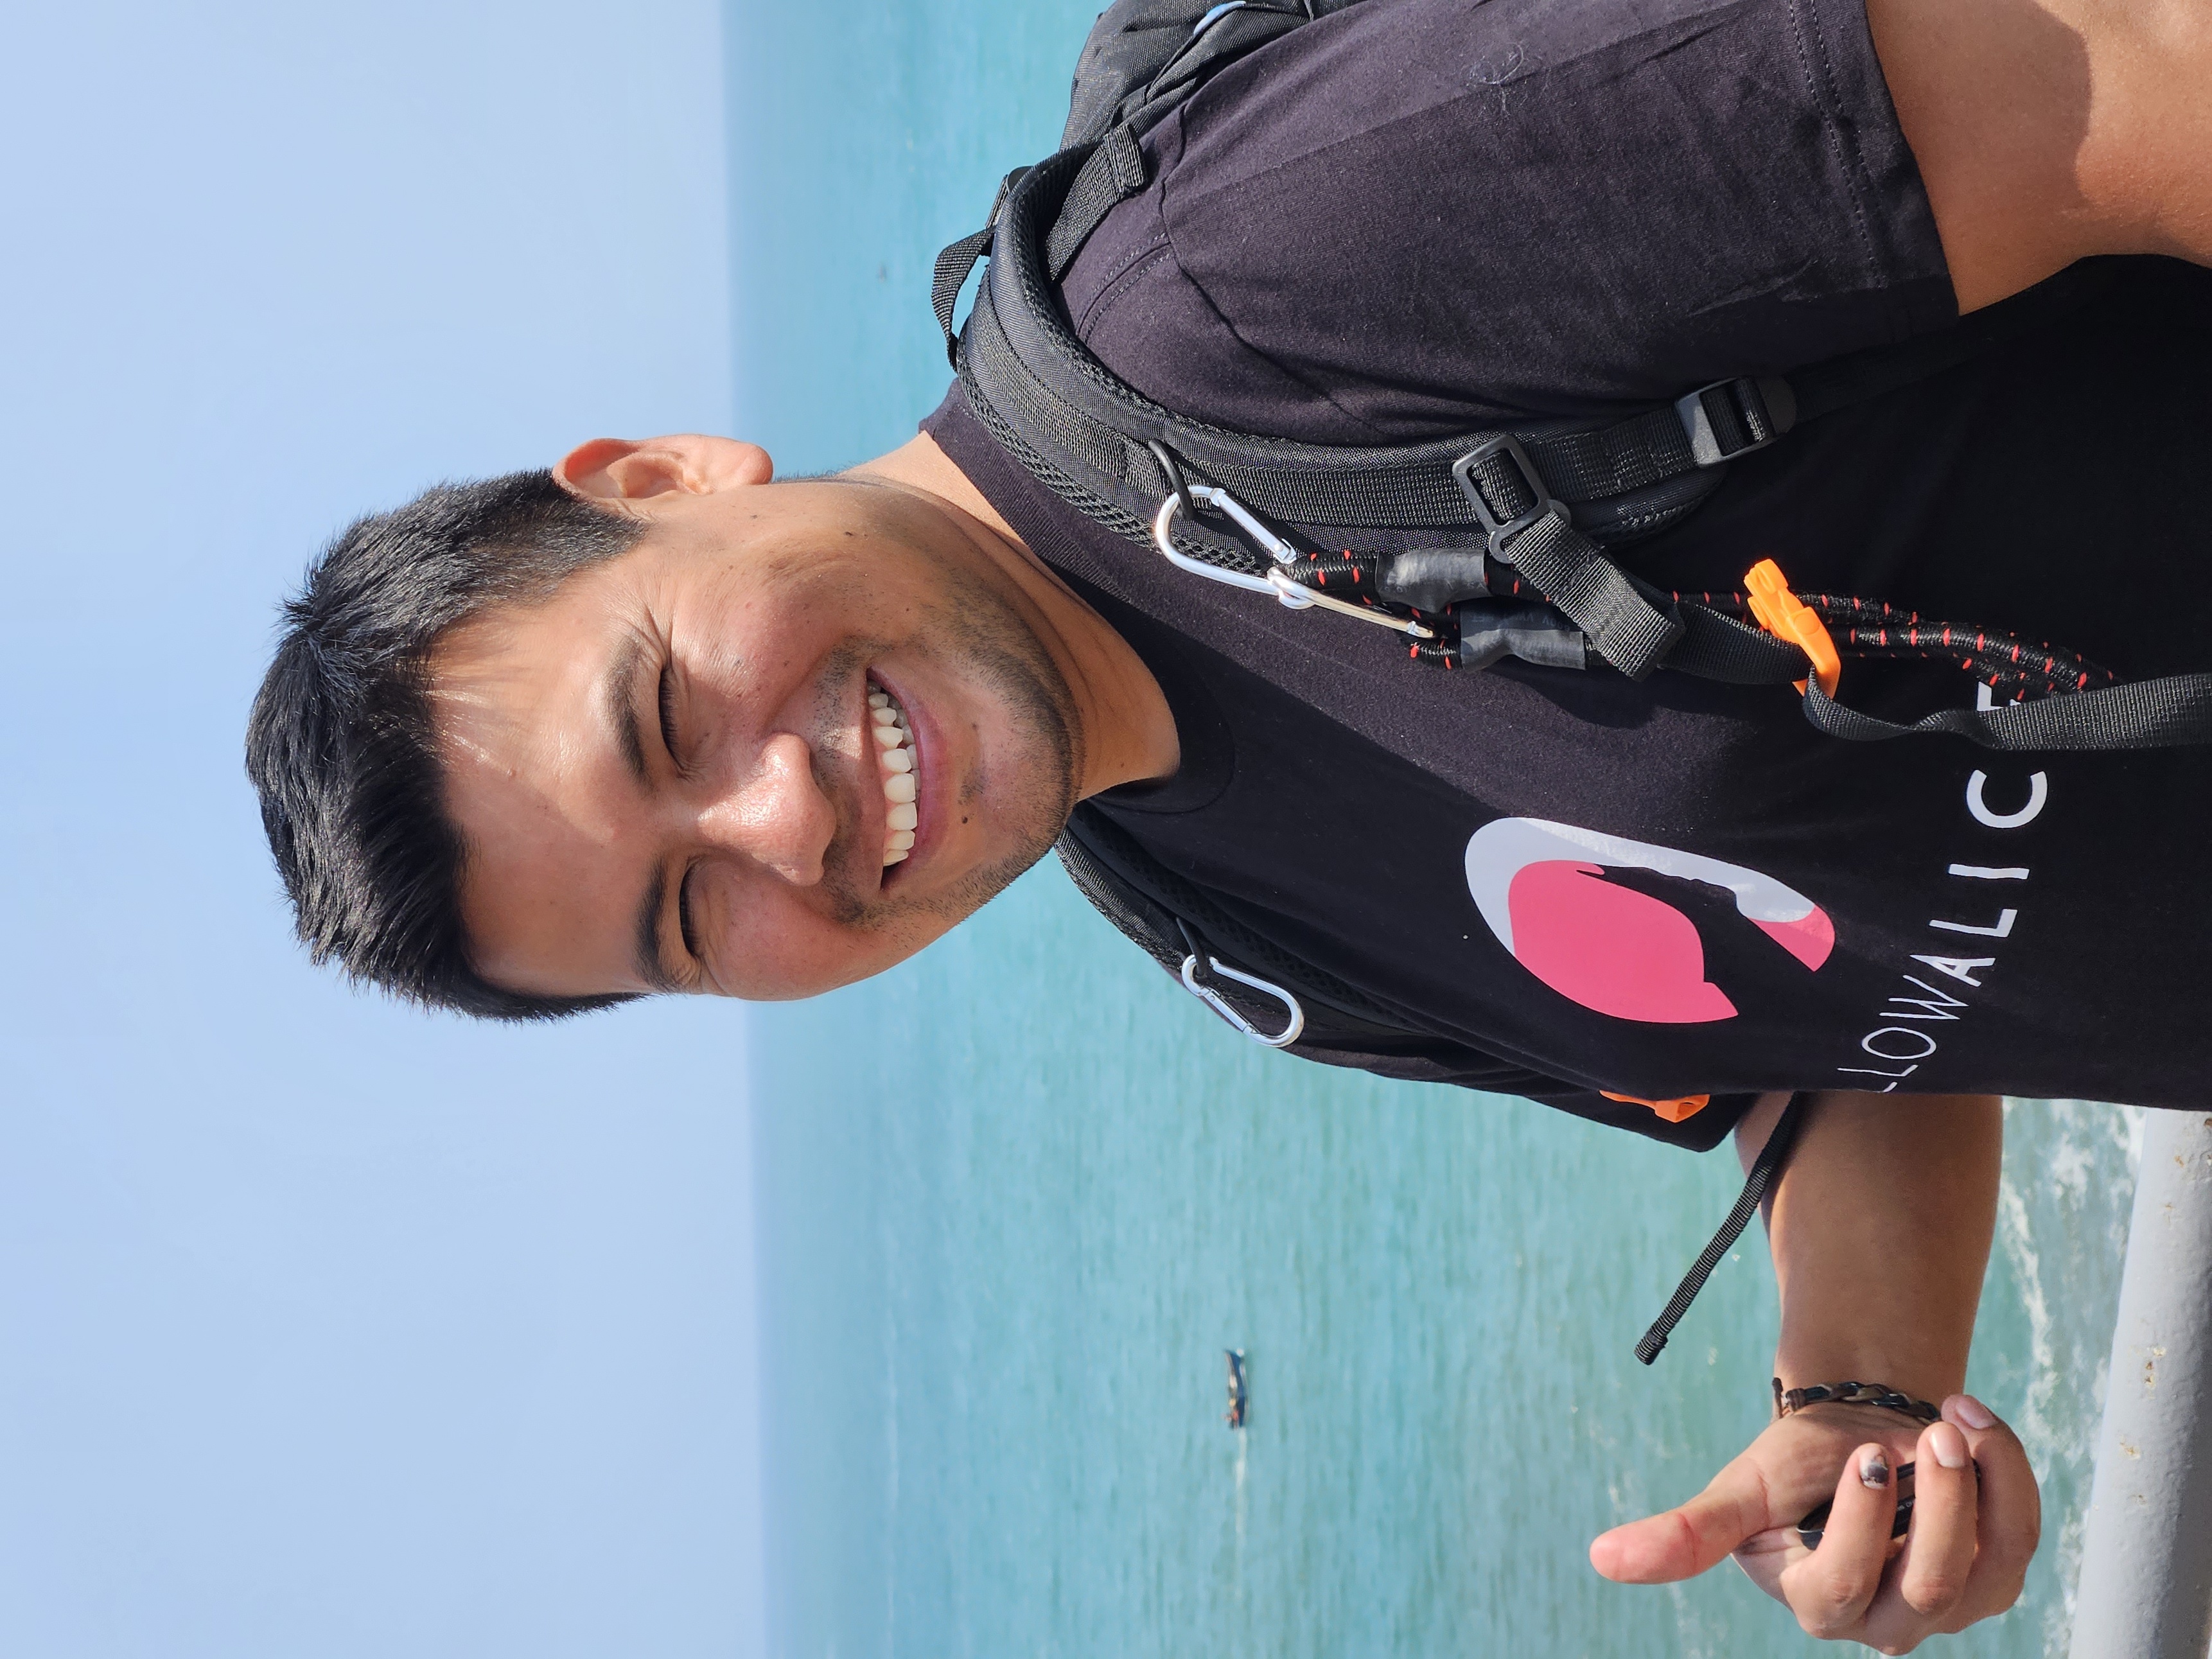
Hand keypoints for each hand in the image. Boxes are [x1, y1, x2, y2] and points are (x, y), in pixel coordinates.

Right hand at [1588, 1395, 2039, 1652]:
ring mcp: (1948, 1603)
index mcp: (1817, 1603)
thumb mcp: (1743, 1490)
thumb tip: (1601, 1558)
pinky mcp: (1996, 1574)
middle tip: (1930, 1431)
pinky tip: (1974, 1424)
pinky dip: (2007, 1471)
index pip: (1842, 1589)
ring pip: (1987, 1567)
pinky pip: (2021, 1534)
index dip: (1860, 1527)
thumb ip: (1687, 1532)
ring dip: (1982, 1484)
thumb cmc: (1798, 1466)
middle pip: (1930, 1588)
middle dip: (1941, 1504)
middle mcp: (1886, 1620)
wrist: (1859, 1427)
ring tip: (1953, 1418)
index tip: (1865, 1453)